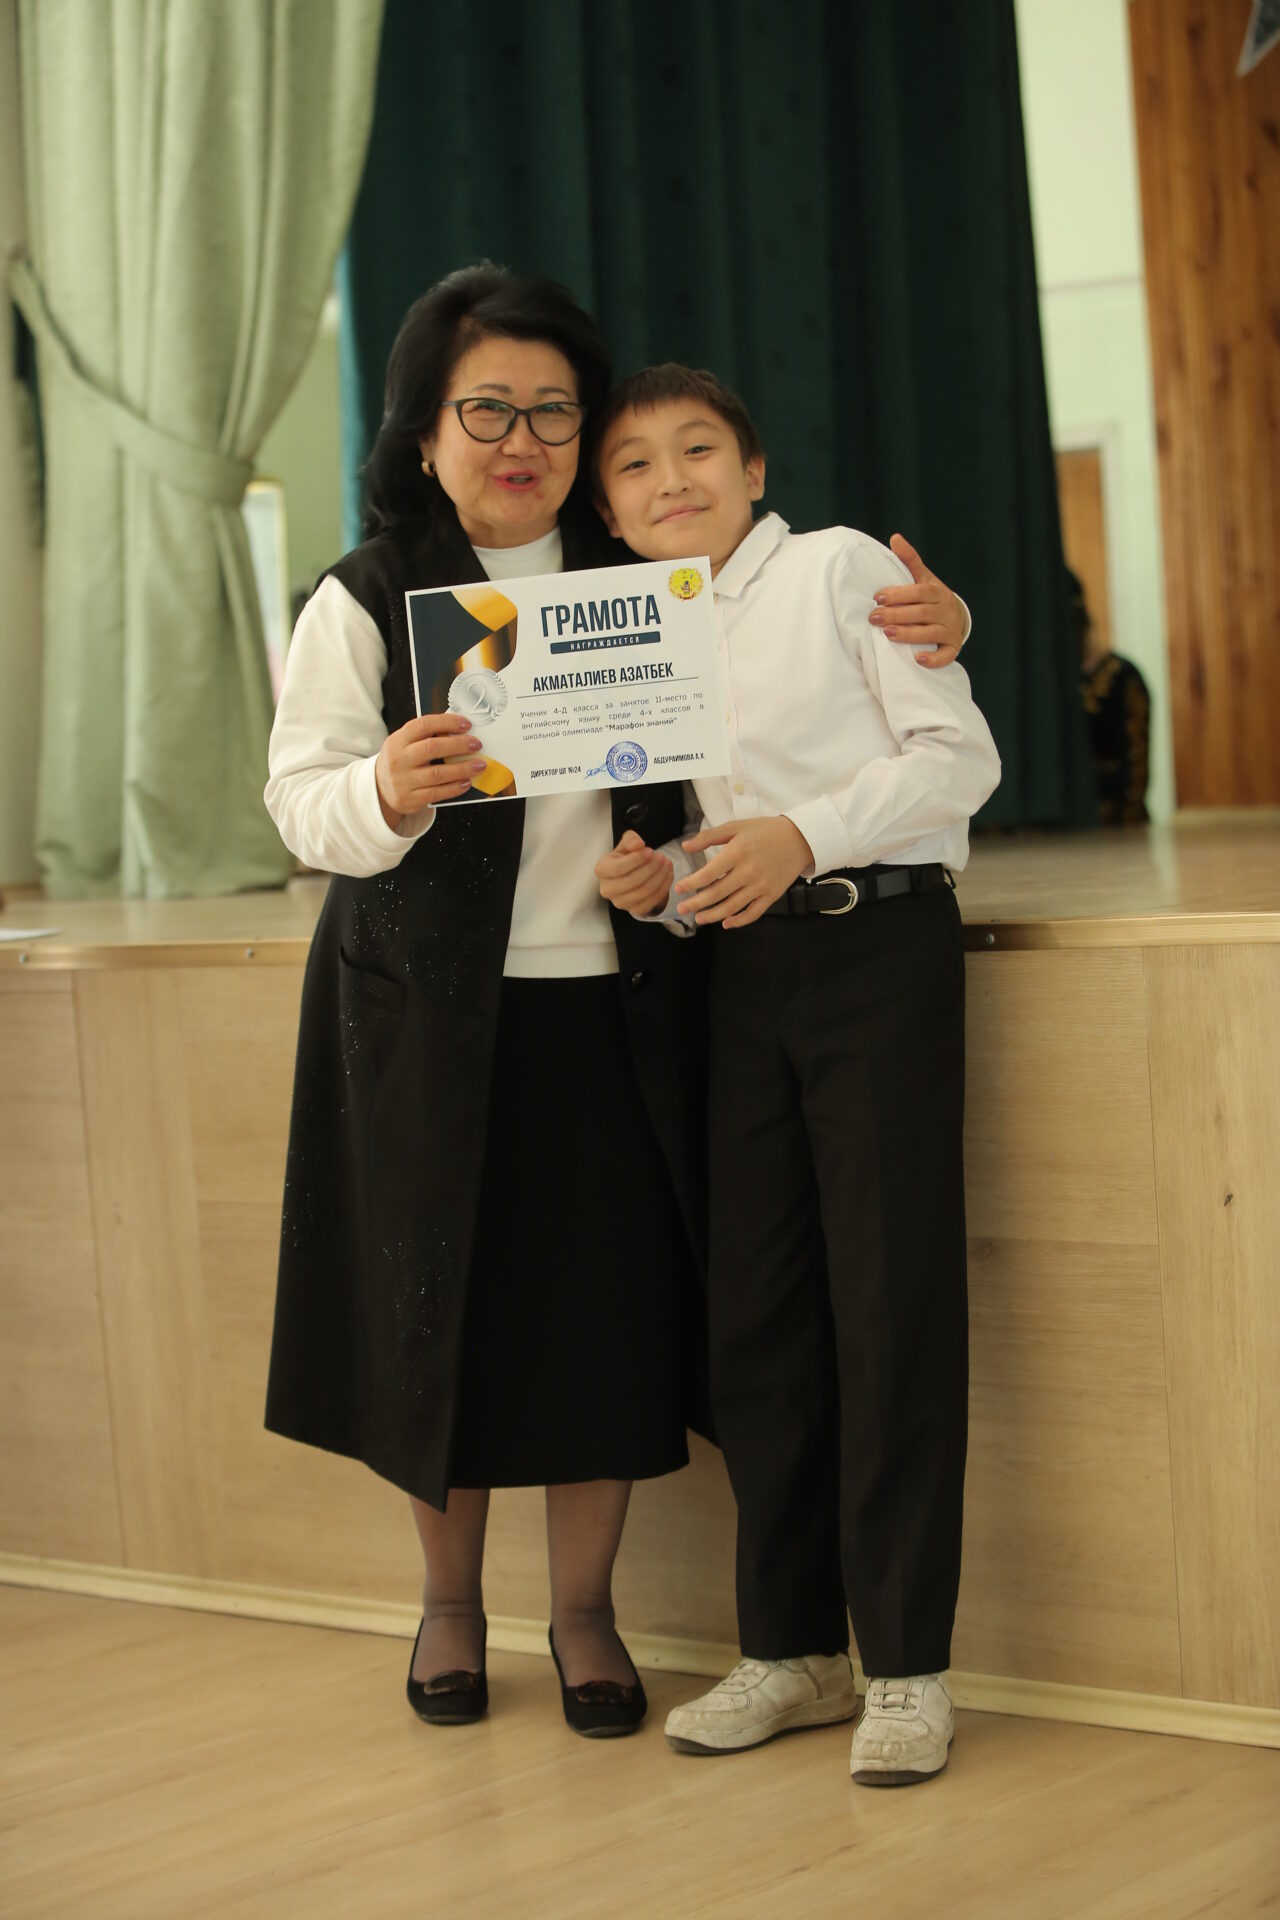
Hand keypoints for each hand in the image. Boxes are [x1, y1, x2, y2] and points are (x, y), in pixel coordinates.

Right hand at [375, 712, 486, 826]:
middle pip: (431, 748)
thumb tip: (459, 731)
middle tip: (476, 744)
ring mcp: (403, 781)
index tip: (466, 724)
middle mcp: (398, 760)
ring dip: (462, 769)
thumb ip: (425, 737)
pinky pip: (437, 793)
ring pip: (437, 773)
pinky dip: (455, 788)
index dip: (446, 723)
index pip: (423, 725)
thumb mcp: (404, 745)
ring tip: (479, 765)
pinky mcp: (410, 799)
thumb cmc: (401, 762)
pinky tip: (466, 782)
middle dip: (458, 745)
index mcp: (397, 740)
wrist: (380, 790)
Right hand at [595, 829, 673, 914]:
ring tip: (667, 864)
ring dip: (659, 877)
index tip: (650, 851)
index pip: (618, 868)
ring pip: (643, 892)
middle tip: (662, 857)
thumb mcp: (626, 844)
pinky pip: (652, 901)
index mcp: (601, 870)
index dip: (636, 860)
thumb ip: (630, 839)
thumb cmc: (626, 857)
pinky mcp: (634, 910)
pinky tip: (668, 874)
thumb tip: (638, 845)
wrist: (630, 874)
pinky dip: (663, 887)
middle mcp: (607, 890)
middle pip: (631, 881)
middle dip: (650, 868)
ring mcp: (620, 902)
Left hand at [675, 816, 812, 928]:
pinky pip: (753, 913)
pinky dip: (739, 921)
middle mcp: (749, 871)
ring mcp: (761, 886)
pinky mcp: (772, 895)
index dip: (692, 883)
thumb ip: (709, 836)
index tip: (679, 889)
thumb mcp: (736, 826)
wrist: (800, 838)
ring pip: (732, 907)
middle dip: (696, 903)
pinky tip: (726, 923)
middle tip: (681, 909)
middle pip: (717, 893)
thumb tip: (686, 846)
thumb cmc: (765, 830)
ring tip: (699, 918)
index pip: (709, 873)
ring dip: (713, 915)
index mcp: (738, 852)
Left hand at [869, 533, 967, 666]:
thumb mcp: (923, 578)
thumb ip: (910, 560)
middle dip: (897, 615)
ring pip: (931, 634)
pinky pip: (946, 655)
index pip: (920, 592)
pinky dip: (934, 659)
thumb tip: (895, 537)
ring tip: (888, 635)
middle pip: (922, 613)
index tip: (878, 597)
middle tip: (874, 618)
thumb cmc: (931, 597)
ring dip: (909, 635)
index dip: (900, 594)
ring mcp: (950, 630)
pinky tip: (918, 660)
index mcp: (937, 592)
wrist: (955, 617)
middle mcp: (946, 610)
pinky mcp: (952, 648)